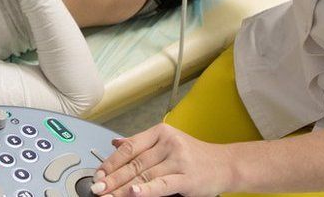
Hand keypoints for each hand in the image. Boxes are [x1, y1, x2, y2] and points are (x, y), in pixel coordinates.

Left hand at [93, 123, 234, 196]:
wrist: (225, 164)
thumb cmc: (195, 155)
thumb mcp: (167, 143)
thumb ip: (141, 143)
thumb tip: (115, 143)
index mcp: (160, 133)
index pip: (129, 147)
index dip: (111, 161)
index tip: (98, 173)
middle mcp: (168, 143)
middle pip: (134, 163)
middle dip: (112, 177)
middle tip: (97, 188)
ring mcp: (178, 160)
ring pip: (144, 175)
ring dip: (122, 188)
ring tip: (108, 195)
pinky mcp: (187, 178)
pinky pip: (162, 185)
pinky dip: (147, 190)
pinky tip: (133, 193)